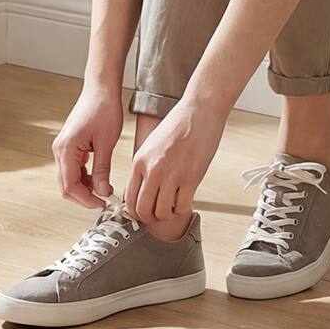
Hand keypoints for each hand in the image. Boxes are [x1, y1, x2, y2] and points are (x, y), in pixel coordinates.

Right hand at [53, 83, 123, 208]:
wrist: (101, 88)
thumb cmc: (104, 109)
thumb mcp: (106, 142)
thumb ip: (102, 170)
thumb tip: (102, 192)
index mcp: (66, 149)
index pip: (70, 186)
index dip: (85, 199)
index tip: (102, 204)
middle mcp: (59, 150)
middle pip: (66, 185)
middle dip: (83, 196)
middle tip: (103, 200)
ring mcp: (62, 148)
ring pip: (68, 178)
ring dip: (84, 187)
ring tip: (104, 189)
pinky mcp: (69, 145)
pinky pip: (72, 168)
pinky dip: (84, 176)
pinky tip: (98, 177)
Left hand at [125, 96, 224, 223]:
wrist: (200, 110)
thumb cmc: (179, 123)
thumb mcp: (152, 144)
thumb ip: (145, 166)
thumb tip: (143, 189)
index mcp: (140, 161)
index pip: (129, 199)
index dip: (135, 212)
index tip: (143, 213)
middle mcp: (152, 170)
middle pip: (143, 210)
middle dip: (149, 218)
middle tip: (158, 214)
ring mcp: (171, 175)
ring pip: (161, 213)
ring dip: (167, 214)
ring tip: (172, 206)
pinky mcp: (191, 178)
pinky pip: (181, 206)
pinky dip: (182, 208)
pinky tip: (185, 199)